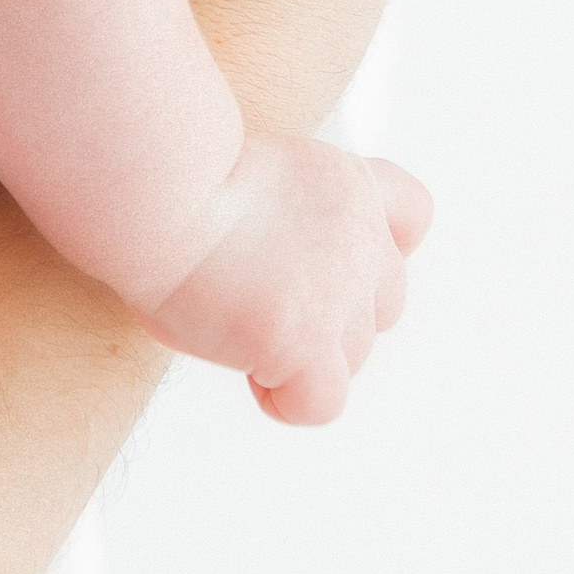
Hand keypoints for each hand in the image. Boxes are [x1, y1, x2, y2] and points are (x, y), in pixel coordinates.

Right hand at [145, 138, 433, 425]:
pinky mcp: (307, 340)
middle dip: (333, 314)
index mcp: (348, 184)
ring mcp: (339, 292)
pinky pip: (322, 402)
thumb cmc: (178, 181)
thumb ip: (296, 213)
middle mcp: (360, 236)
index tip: (325, 259)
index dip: (378, 248)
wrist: (161, 189)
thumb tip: (278, 264)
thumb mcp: (260, 171)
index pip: (412, 215)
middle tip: (262, 303)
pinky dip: (287, 400)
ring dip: (304, 358)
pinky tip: (246, 371)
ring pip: (354, 356)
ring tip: (238, 330)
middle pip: (383, 304)